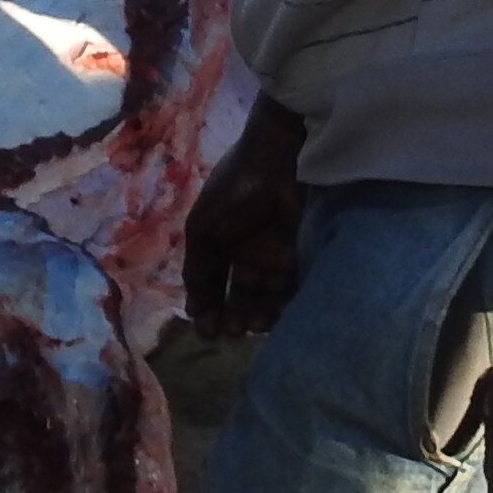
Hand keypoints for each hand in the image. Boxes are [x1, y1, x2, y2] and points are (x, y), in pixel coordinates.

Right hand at [181, 95, 308, 337]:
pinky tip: (277, 313)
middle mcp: (247, 254)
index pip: (214, 286)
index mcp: (220, 247)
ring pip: (267, 295)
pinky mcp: (300, 253)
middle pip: (241, 295)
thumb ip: (197, 268)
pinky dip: (285, 302)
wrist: (274, 160)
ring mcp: (274, 255)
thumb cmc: (232, 190)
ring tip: (255, 324)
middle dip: (236, 316)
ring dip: (260, 313)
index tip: (207, 330)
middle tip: (234, 331)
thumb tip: (192, 309)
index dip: (210, 309)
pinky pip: (294, 285)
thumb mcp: (202, 229)